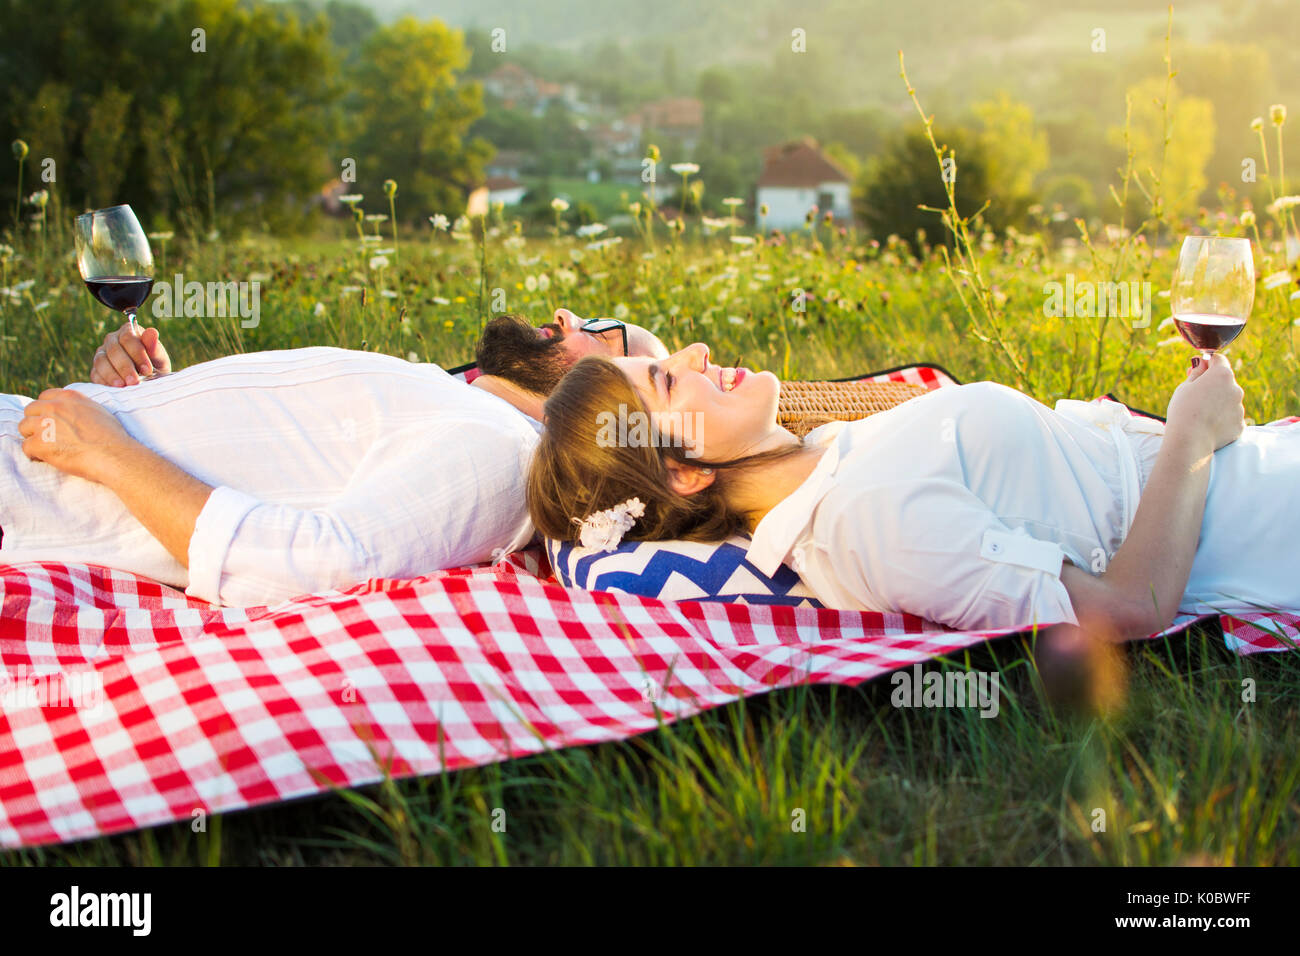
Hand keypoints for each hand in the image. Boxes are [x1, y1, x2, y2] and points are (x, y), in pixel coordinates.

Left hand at [18, 389, 132, 483]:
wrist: (114, 455)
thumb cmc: (112, 437)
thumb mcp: (98, 411)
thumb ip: (79, 407)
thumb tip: (72, 413)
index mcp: (69, 397)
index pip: (44, 397)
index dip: (45, 410)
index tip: (50, 420)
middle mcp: (54, 407)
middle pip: (30, 411)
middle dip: (35, 423)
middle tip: (46, 436)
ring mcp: (44, 424)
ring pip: (24, 428)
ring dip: (33, 438)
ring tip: (46, 448)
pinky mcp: (39, 443)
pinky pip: (26, 447)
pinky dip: (34, 455)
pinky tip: (46, 459)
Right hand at [90, 321, 171, 386]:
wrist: (148, 384)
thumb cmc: (155, 368)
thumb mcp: (159, 359)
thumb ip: (155, 347)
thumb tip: (152, 332)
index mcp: (128, 332)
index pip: (128, 337)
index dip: (137, 353)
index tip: (147, 370)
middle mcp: (112, 340)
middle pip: (113, 349)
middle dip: (125, 367)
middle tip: (135, 381)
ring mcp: (101, 354)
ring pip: (101, 361)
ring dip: (112, 374)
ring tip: (123, 386)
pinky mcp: (96, 369)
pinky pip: (95, 374)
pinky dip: (104, 382)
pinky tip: (114, 390)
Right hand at [1165, 353, 1245, 452]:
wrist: (1190, 441)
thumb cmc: (1184, 410)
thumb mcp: (1185, 387)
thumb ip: (1197, 372)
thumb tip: (1202, 363)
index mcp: (1222, 375)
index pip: (1218, 360)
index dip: (1207, 363)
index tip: (1197, 370)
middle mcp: (1236, 389)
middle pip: (1225, 381)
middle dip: (1212, 384)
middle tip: (1195, 395)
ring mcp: (1240, 408)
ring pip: (1228, 400)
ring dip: (1217, 402)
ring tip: (1200, 414)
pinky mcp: (1240, 425)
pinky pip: (1230, 417)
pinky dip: (1221, 419)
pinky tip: (1207, 425)